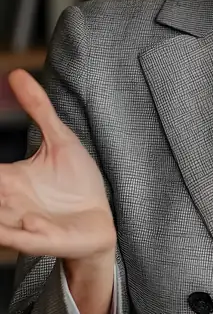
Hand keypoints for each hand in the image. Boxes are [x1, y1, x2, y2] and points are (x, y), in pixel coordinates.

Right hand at [0, 69, 115, 263]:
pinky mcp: (43, 240)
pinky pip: (21, 240)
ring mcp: (23, 225)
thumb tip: (15, 73)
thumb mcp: (60, 140)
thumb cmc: (77, 184)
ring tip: (0, 194)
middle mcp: (8, 203)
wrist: (101, 223)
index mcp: (8, 179)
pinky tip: (23, 221)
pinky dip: (16, 234)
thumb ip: (38, 109)